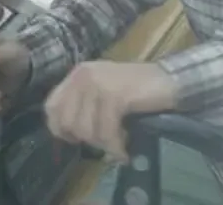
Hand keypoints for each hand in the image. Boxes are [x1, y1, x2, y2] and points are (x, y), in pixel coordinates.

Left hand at [43, 61, 178, 161]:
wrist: (171, 81)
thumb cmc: (140, 89)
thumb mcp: (104, 91)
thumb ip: (84, 105)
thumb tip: (68, 134)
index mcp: (79, 73)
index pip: (51, 106)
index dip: (60, 128)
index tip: (76, 139)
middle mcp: (84, 75)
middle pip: (67, 122)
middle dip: (86, 138)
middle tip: (106, 142)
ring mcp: (98, 84)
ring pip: (86, 129)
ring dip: (104, 144)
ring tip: (120, 143)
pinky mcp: (114, 95)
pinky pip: (106, 131)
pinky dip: (116, 146)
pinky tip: (125, 150)